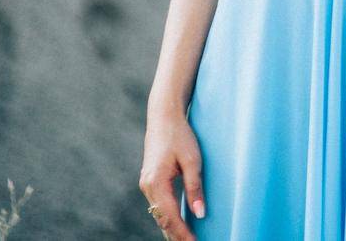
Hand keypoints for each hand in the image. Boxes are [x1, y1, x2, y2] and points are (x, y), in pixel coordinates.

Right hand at [139, 114, 203, 239]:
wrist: (164, 117)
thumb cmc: (180, 136)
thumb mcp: (193, 160)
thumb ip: (195, 188)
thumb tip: (200, 213)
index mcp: (156, 182)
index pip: (170, 217)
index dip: (183, 233)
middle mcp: (147, 186)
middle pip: (162, 219)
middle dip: (176, 236)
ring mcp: (146, 184)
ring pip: (158, 214)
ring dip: (171, 229)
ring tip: (185, 240)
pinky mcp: (150, 181)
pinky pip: (158, 205)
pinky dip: (167, 217)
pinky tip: (176, 225)